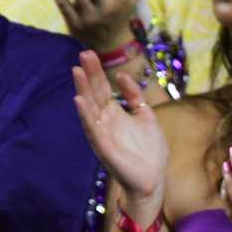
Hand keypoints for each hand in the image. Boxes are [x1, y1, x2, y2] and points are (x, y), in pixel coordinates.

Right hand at [70, 50, 170, 223]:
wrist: (154, 179)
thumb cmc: (150, 151)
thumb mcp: (146, 116)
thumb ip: (136, 97)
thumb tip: (122, 76)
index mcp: (115, 114)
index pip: (102, 88)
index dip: (96, 71)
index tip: (90, 53)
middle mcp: (105, 121)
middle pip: (94, 93)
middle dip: (89, 74)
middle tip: (83, 54)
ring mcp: (102, 133)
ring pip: (89, 108)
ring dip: (82, 90)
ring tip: (77, 71)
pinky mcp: (103, 147)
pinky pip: (92, 129)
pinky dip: (85, 115)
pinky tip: (79, 101)